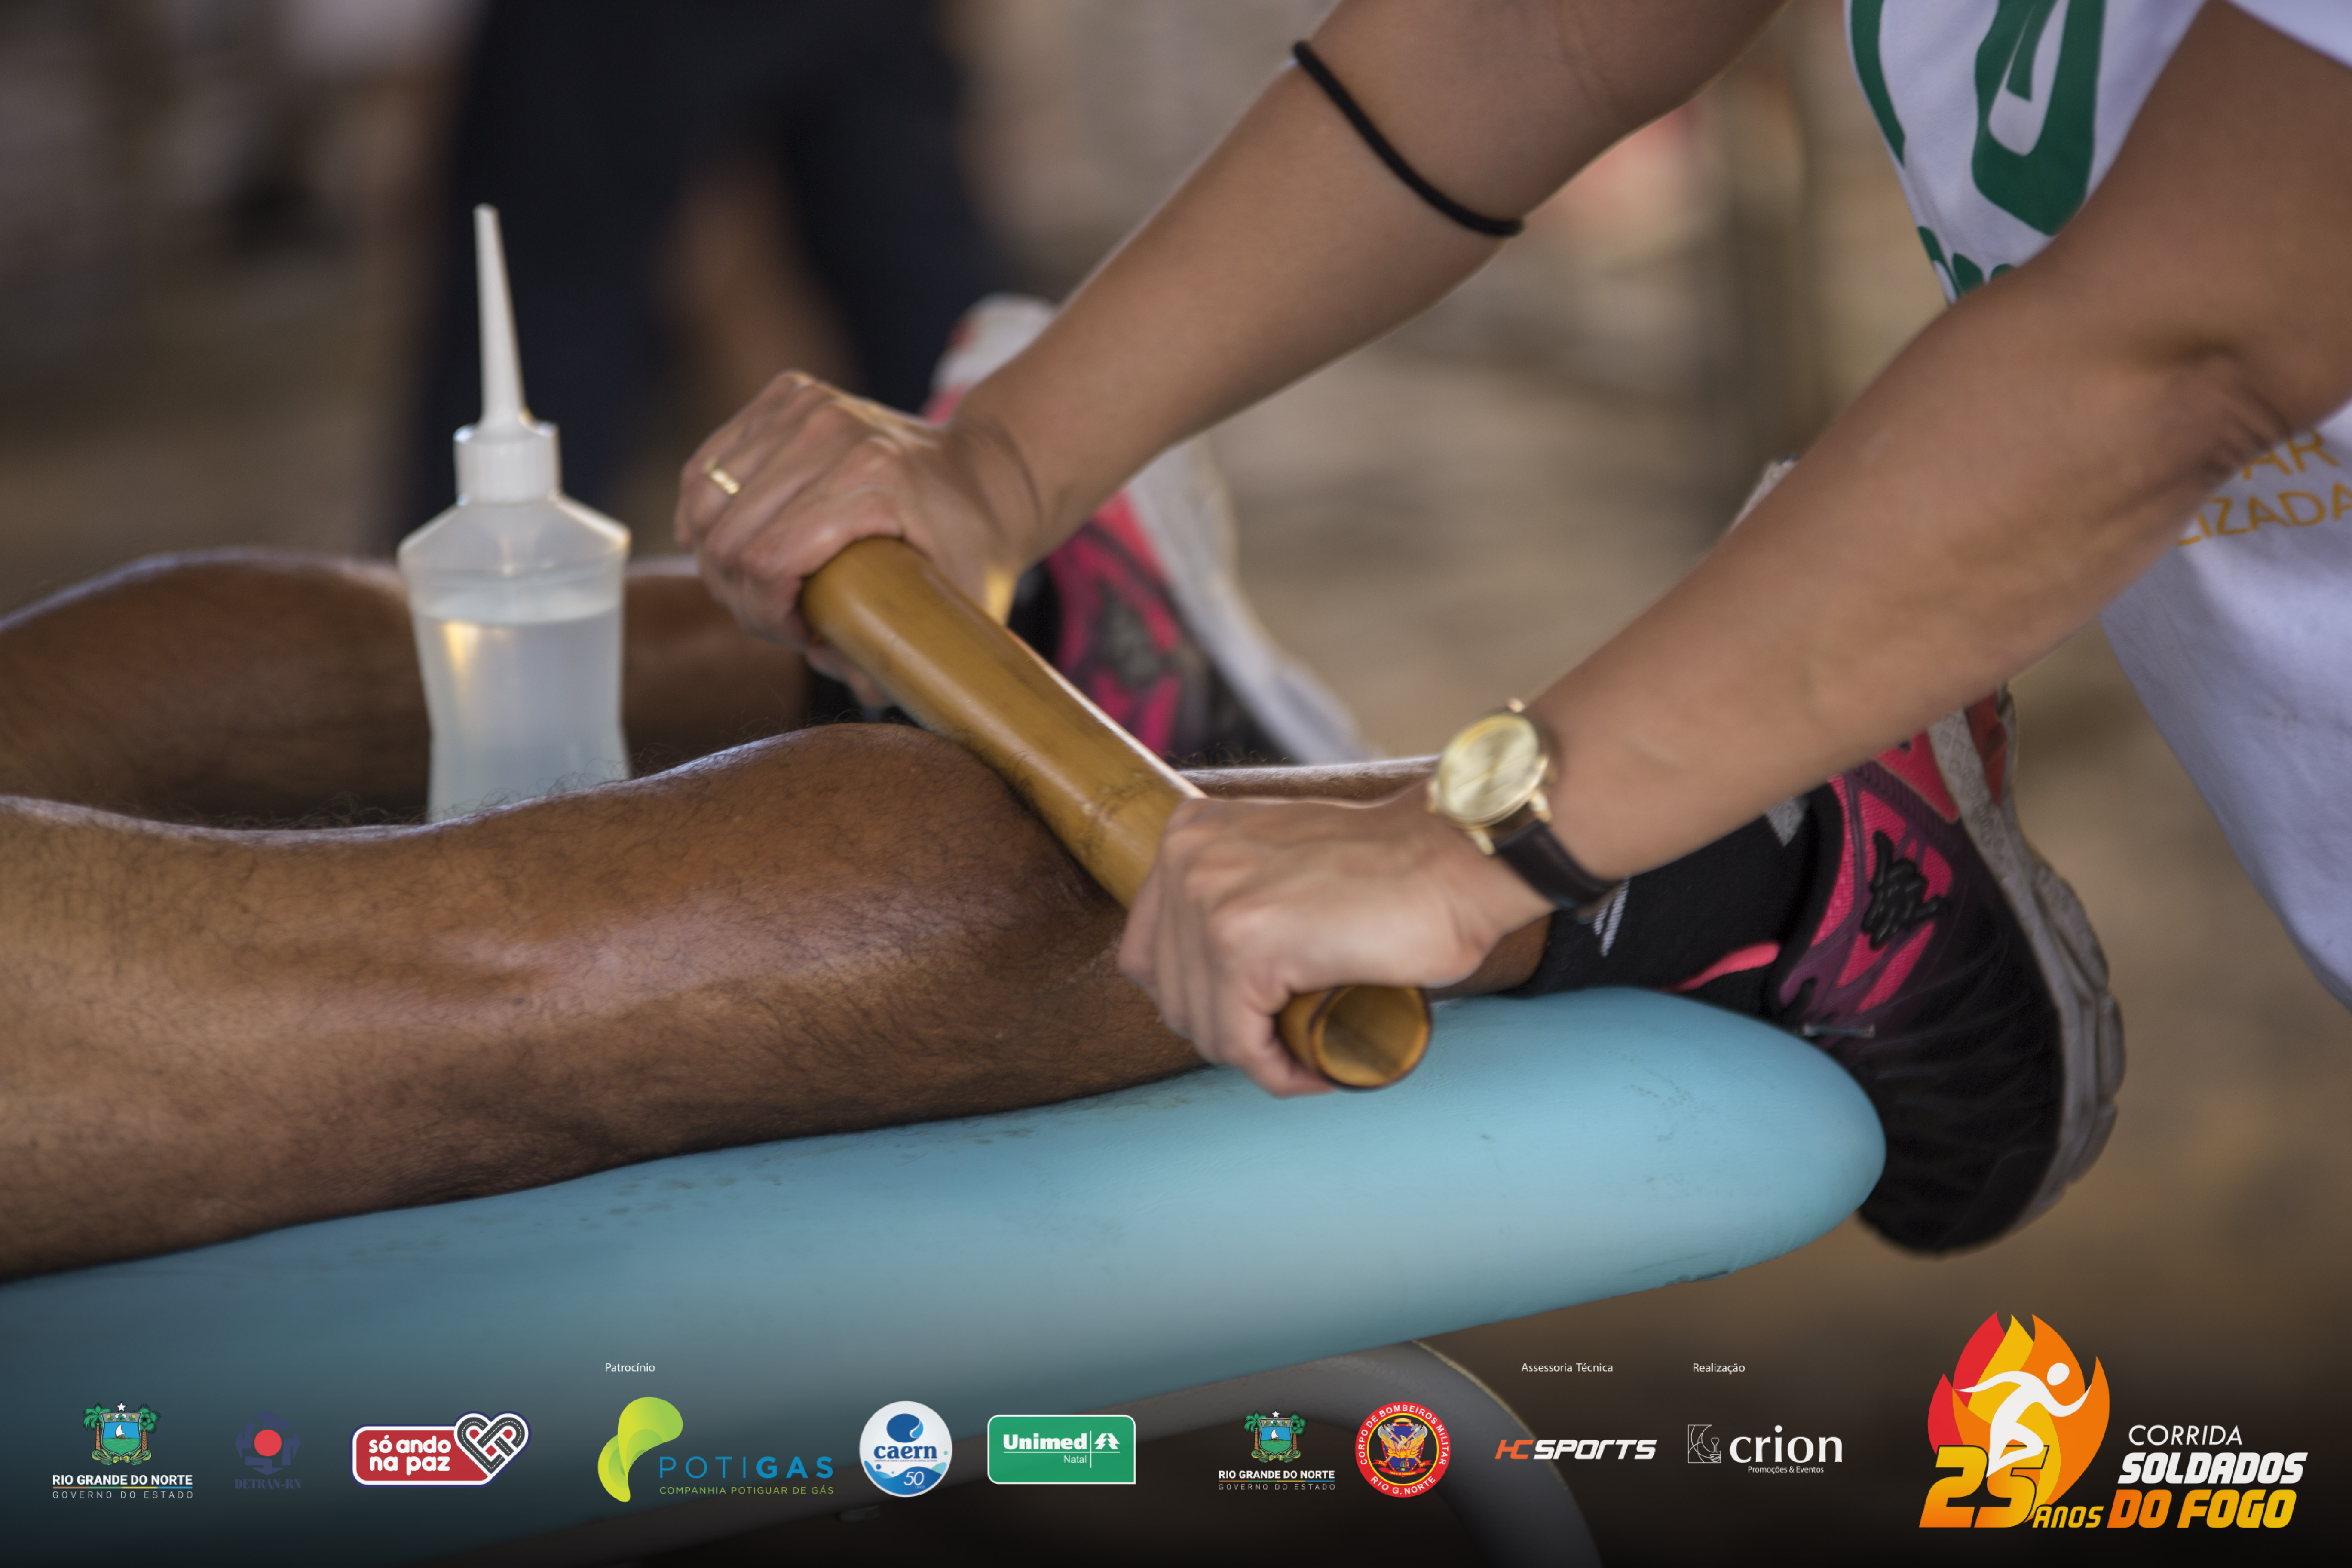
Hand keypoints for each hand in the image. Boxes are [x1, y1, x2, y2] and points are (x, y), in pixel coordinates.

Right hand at [675, 373, 1045, 692]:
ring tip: (761, 585)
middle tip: (780, 621)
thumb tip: (853, 684)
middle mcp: (833, 430)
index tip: (800, 636)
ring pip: (706, 496)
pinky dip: (704, 510)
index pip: (768, 560)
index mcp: (873, 479)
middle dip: (740, 596)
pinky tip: (727, 542)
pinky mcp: (788, 393)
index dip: (765, 616)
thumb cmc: (976, 546)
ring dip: (717, 556)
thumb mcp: (961, 610)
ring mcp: (808, 405)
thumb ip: (908, 658)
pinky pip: (708, 464)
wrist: (992, 470)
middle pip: (729, 535)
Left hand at [1119, 789, 1550, 1095]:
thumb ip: (1240, 886)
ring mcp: (1209, 900)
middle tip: (1287, 1038)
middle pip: (1168, 991)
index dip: (1198, 996)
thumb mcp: (1281, 860)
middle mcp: (1186, 859)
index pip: (1150, 949)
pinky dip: (1277, 1072)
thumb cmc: (1394, 869)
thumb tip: (1212, 971)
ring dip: (1254, 1055)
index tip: (1253, 1015)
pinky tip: (1315, 1069)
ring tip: (1309, 1052)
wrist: (1457, 862)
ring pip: (1201, 1025)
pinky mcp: (1244, 946)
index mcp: (1188, 835)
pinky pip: (1239, 1043)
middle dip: (1225, 1030)